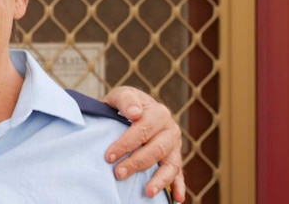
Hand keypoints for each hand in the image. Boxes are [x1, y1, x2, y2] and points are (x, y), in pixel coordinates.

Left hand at [102, 86, 185, 202]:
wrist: (134, 109)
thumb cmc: (126, 104)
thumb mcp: (122, 95)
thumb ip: (126, 100)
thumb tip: (134, 112)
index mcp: (158, 113)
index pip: (143, 130)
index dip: (126, 144)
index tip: (109, 156)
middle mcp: (170, 130)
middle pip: (156, 150)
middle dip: (136, 163)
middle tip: (118, 174)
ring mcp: (175, 146)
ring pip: (171, 165)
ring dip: (159, 180)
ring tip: (147, 192)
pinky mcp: (175, 159)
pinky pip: (179, 175)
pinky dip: (179, 187)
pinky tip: (176, 199)